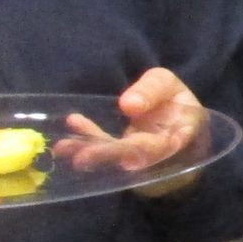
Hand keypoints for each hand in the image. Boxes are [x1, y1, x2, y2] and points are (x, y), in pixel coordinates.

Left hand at [58, 67, 209, 190]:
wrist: (175, 118)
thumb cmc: (173, 99)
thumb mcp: (167, 84)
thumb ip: (151, 90)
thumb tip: (128, 105)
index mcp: (178, 135)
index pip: (161, 146)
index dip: (141, 149)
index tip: (125, 148)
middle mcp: (158, 150)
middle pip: (134, 155)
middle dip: (107, 155)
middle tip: (81, 156)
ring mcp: (139, 153)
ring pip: (116, 156)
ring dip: (90, 152)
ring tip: (63, 148)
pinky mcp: (122, 152)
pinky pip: (105, 146)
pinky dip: (88, 137)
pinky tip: (72, 125)